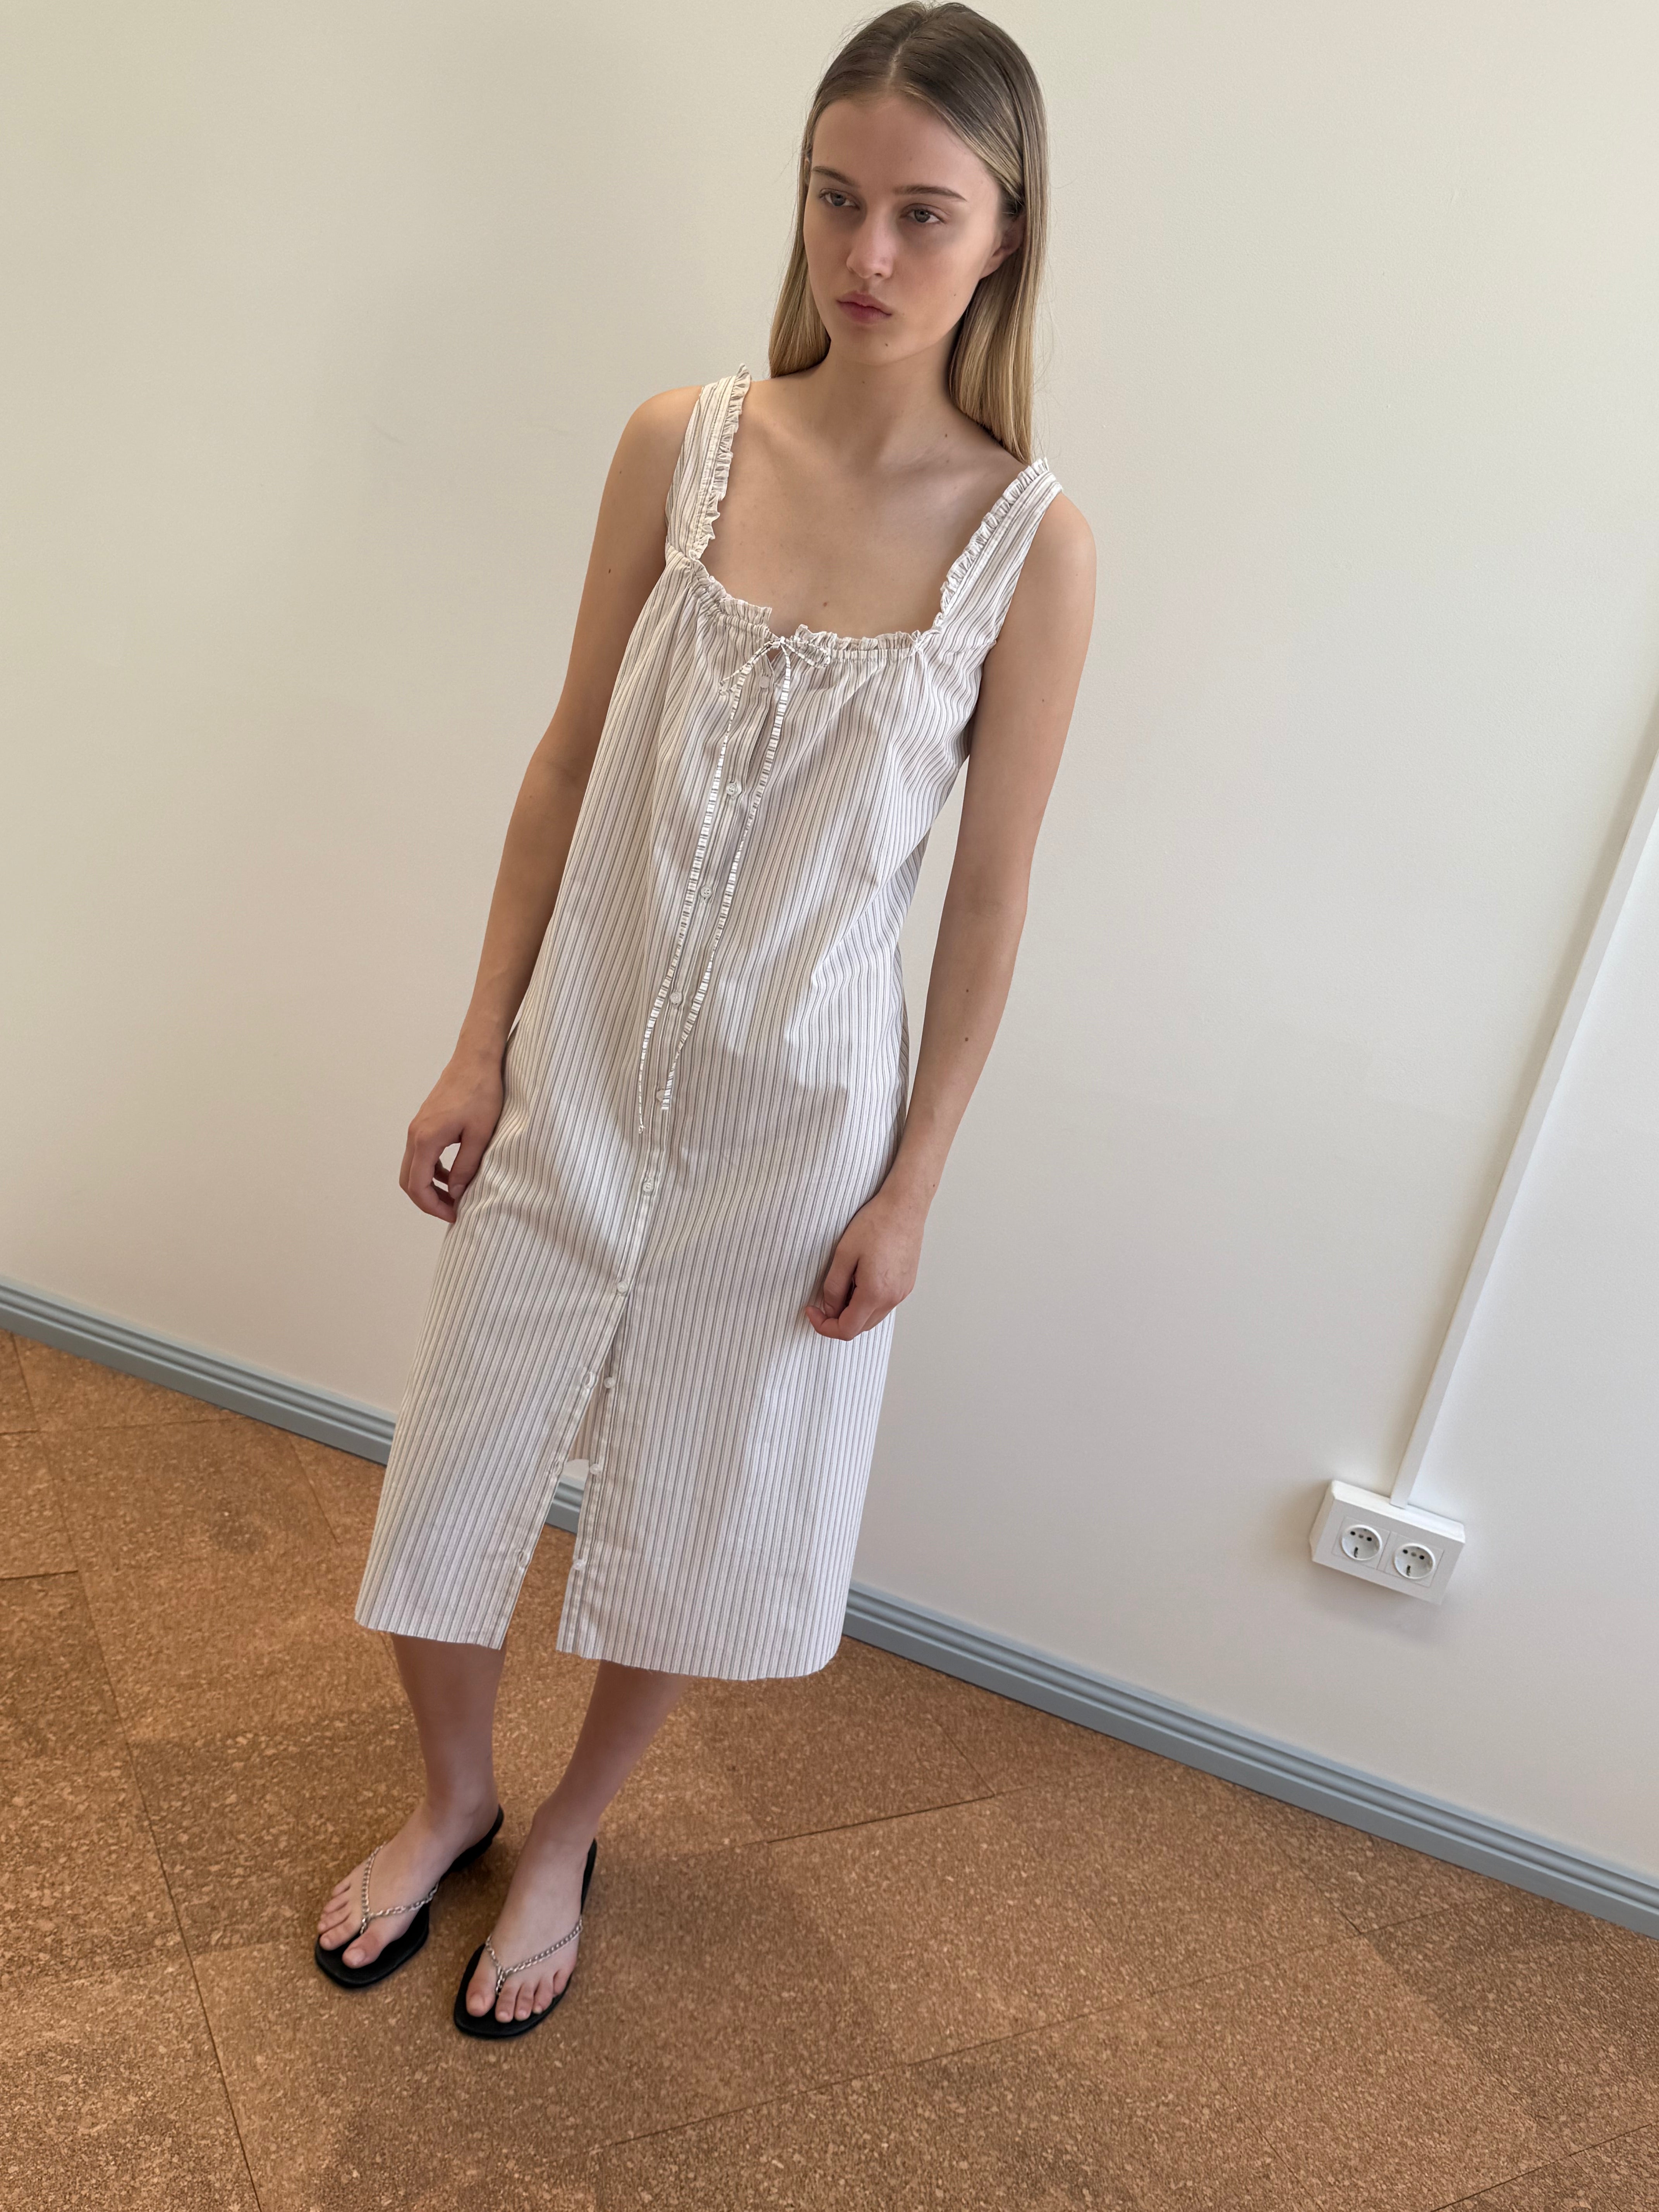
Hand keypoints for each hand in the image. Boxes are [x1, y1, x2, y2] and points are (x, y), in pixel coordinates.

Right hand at [400, 1047, 505, 1222]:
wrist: (476, 1060)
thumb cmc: (482, 1093)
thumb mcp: (481, 1135)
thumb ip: (465, 1167)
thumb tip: (454, 1194)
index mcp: (426, 1139)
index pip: (417, 1186)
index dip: (433, 1207)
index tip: (455, 1215)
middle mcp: (415, 1134)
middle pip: (408, 1181)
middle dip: (427, 1201)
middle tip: (452, 1211)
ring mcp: (417, 1127)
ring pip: (413, 1168)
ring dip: (429, 1186)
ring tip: (455, 1197)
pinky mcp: (425, 1122)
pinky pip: (421, 1155)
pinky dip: (432, 1170)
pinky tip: (452, 1175)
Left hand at [802, 1181, 927, 1340]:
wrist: (905, 1207)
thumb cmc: (876, 1224)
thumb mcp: (844, 1253)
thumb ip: (834, 1287)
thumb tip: (829, 1308)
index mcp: (875, 1293)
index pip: (846, 1329)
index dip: (824, 1326)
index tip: (811, 1311)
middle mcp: (892, 1299)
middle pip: (859, 1327)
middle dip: (837, 1319)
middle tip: (823, 1299)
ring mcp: (901, 1293)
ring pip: (871, 1318)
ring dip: (853, 1311)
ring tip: (844, 1283)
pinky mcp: (906, 1285)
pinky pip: (883, 1305)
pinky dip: (867, 1302)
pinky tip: (860, 1279)